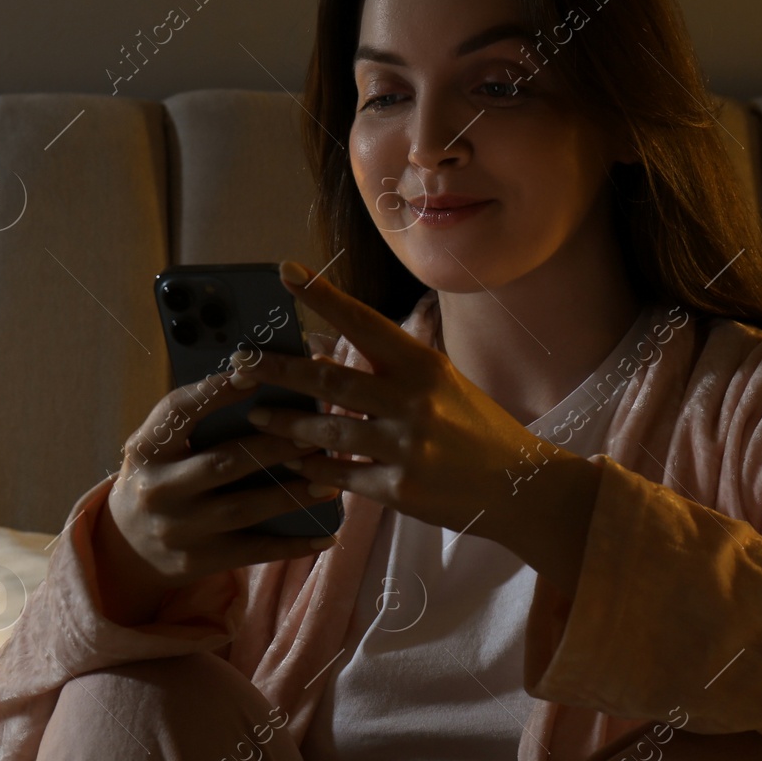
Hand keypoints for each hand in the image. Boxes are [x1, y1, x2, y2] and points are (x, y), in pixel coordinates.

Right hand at [92, 365, 342, 625]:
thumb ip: (198, 420)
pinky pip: (253, 551)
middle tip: (314, 434)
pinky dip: (293, 545)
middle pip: (223, 463)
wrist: (127, 549)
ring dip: (291, 494)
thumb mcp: (160, 448)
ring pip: (244, 508)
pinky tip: (327, 535)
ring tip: (330, 482)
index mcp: (145, 449)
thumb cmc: (160, 479)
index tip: (255, 375)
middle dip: (273, 447)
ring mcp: (178, 528)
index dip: (215, 391)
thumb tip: (262, 385)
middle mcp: (157, 489)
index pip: (177, 411)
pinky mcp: (197, 561)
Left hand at [231, 260, 598, 591]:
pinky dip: (313, 468)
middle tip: (241, 363)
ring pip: (327, 431)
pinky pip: (341, 475)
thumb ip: (387, 368)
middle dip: (279, 370)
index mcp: (423, 364)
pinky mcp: (401, 489)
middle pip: (330, 378)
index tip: (285, 271)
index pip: (364, 321)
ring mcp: (406, 447)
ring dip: (287, 424)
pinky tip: (294, 462)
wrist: (520, 487)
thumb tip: (324, 348)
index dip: (322, 296)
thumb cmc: (474, 427)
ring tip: (258, 415)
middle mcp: (414, 401)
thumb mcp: (440, 383)